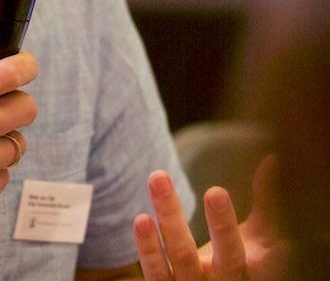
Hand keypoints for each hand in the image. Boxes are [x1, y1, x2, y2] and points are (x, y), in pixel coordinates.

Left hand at [133, 155, 289, 279]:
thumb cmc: (236, 261)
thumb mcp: (256, 238)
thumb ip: (266, 202)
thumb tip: (272, 158)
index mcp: (251, 270)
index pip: (267, 264)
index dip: (277, 257)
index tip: (286, 241)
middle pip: (227, 260)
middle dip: (222, 227)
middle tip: (216, 192)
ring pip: (183, 258)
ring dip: (171, 222)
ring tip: (159, 181)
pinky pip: (156, 272)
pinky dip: (149, 248)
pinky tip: (142, 219)